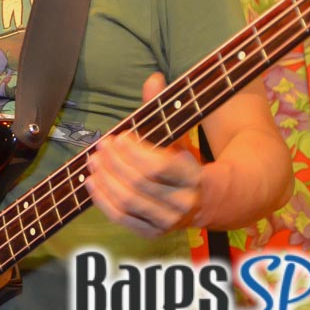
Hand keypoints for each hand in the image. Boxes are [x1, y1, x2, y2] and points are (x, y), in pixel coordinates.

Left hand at [85, 72, 202, 237]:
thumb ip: (164, 109)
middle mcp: (184, 205)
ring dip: (106, 179)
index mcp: (196, 179)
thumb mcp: (181, 135)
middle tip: (101, 145)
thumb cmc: (190, 163)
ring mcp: (168, 222)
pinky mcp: (153, 232)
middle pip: (139, 184)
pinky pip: (123, 219)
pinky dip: (103, 201)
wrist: (218, 201)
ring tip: (93, 160)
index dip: (134, 152)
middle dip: (115, 162)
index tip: (119, 136)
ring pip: (129, 201)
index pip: (159, 167)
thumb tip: (153, 77)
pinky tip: (91, 183)